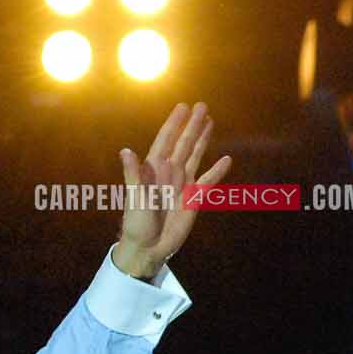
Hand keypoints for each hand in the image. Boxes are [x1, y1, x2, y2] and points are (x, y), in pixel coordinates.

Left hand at [115, 102, 231, 278]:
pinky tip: (226, 160)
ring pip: (195, 156)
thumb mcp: (134, 198)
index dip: (174, 124)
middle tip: (202, 105)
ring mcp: (182, 184)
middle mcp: (169, 173)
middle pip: (183, 144)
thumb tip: (125, 151)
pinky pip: (208, 181)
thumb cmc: (136, 223)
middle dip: (192, 125)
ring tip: (210, 121)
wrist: (148, 248)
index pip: (166, 141)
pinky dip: (217, 171)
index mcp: (154, 170)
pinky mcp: (193, 199)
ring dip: (202, 140)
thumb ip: (133, 174)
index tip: (183, 107)